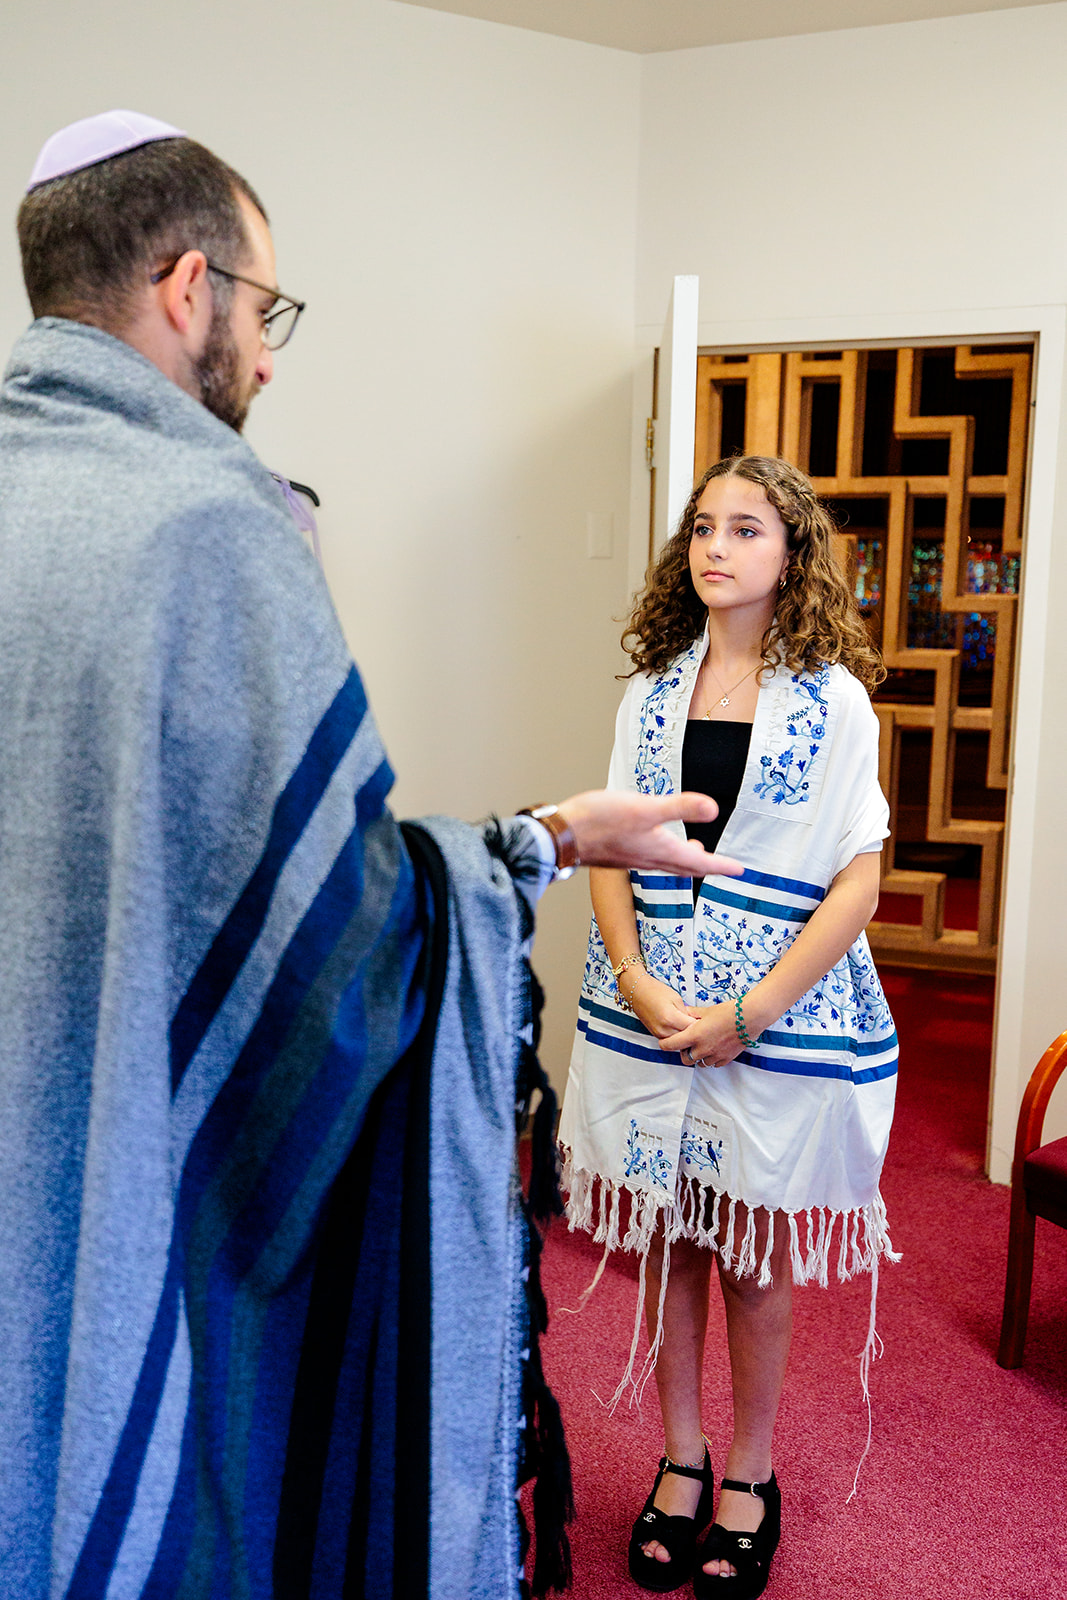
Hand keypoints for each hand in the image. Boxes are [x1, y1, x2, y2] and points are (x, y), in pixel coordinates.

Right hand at [555, 790, 742, 877]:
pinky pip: (649, 858)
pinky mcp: (618, 853)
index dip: (722, 864)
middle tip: (722, 865)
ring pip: (666, 862)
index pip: (700, 862)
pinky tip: (655, 843)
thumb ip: (679, 808)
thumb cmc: (600, 821)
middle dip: (705, 864)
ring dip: (683, 859)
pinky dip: (662, 854)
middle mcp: (649, 858)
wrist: (563, 836)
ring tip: (693, 850)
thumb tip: (714, 809)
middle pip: (685, 865)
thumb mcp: (644, 808)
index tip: (740, 869)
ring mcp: (632, 858)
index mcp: (661, 850)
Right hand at [624, 970, 693, 1039]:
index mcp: (670, 1018)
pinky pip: (671, 1038)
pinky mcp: (656, 1035)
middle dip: (694, 1031)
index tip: (704, 1020)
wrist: (638, 991)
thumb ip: (686, 1013)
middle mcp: (663, 1029)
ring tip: (689, 1024)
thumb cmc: (655, 991)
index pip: (692, 1028)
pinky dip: (677, 1034)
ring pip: (679, 1040)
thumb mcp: (676, 998)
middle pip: (686, 1037)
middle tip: (700, 1023)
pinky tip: (679, 1026)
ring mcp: (659, 1034)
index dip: (700, 1024)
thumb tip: (694, 1022)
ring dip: (685, 1034)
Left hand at [658, 1002, 744, 1068]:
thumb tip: (683, 1012)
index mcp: (695, 1035)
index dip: (665, 1044)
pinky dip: (711, 1058)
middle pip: (685, 1059)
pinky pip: (714, 1063)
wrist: (749, 1018)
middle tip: (687, 1044)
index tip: (664, 1041)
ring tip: (702, 1046)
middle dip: (683, 1053)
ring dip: (698, 1057)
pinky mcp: (726, 1058)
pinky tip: (714, 1049)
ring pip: (700, 1063)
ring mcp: (714, 1055)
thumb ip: (692, 1014)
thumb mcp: (706, 1011)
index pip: (671, 1045)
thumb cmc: (728, 1012)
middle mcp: (703, 1048)